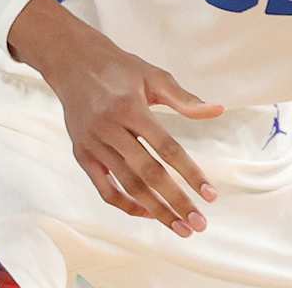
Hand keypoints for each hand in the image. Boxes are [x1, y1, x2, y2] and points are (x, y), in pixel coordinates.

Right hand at [9, 0, 222, 235]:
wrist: (74, 63)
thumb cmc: (121, 68)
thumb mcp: (155, 76)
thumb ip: (185, 99)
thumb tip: (218, 110)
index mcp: (131, 109)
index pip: (167, 148)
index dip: (190, 173)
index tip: (210, 195)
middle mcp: (110, 130)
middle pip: (147, 174)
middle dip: (175, 201)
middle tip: (198, 224)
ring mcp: (93, 145)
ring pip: (127, 185)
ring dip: (155, 210)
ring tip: (180, 227)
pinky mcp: (82, 155)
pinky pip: (104, 188)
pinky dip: (126, 204)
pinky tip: (148, 213)